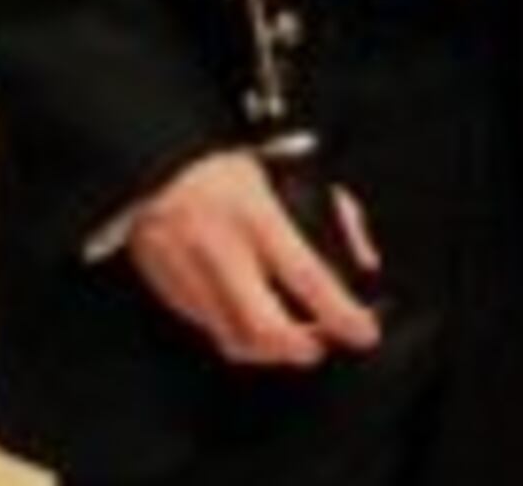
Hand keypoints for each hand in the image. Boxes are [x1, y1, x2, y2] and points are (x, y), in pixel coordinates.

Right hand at [126, 149, 380, 365]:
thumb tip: (366, 264)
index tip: (365, 332)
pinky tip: (260, 328)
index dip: (340, 312)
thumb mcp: (293, 176)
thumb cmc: (231, 171)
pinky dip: (241, 338)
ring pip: (236, 340)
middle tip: (324, 346)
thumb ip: (337, 217)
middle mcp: (221, 253)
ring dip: (273, 351)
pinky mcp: (171, 294)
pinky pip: (211, 330)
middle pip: (264, 326)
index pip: (307, 276)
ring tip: (297, 342)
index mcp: (257, 217)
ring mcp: (191, 279)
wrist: (156, 172)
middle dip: (302, 347)